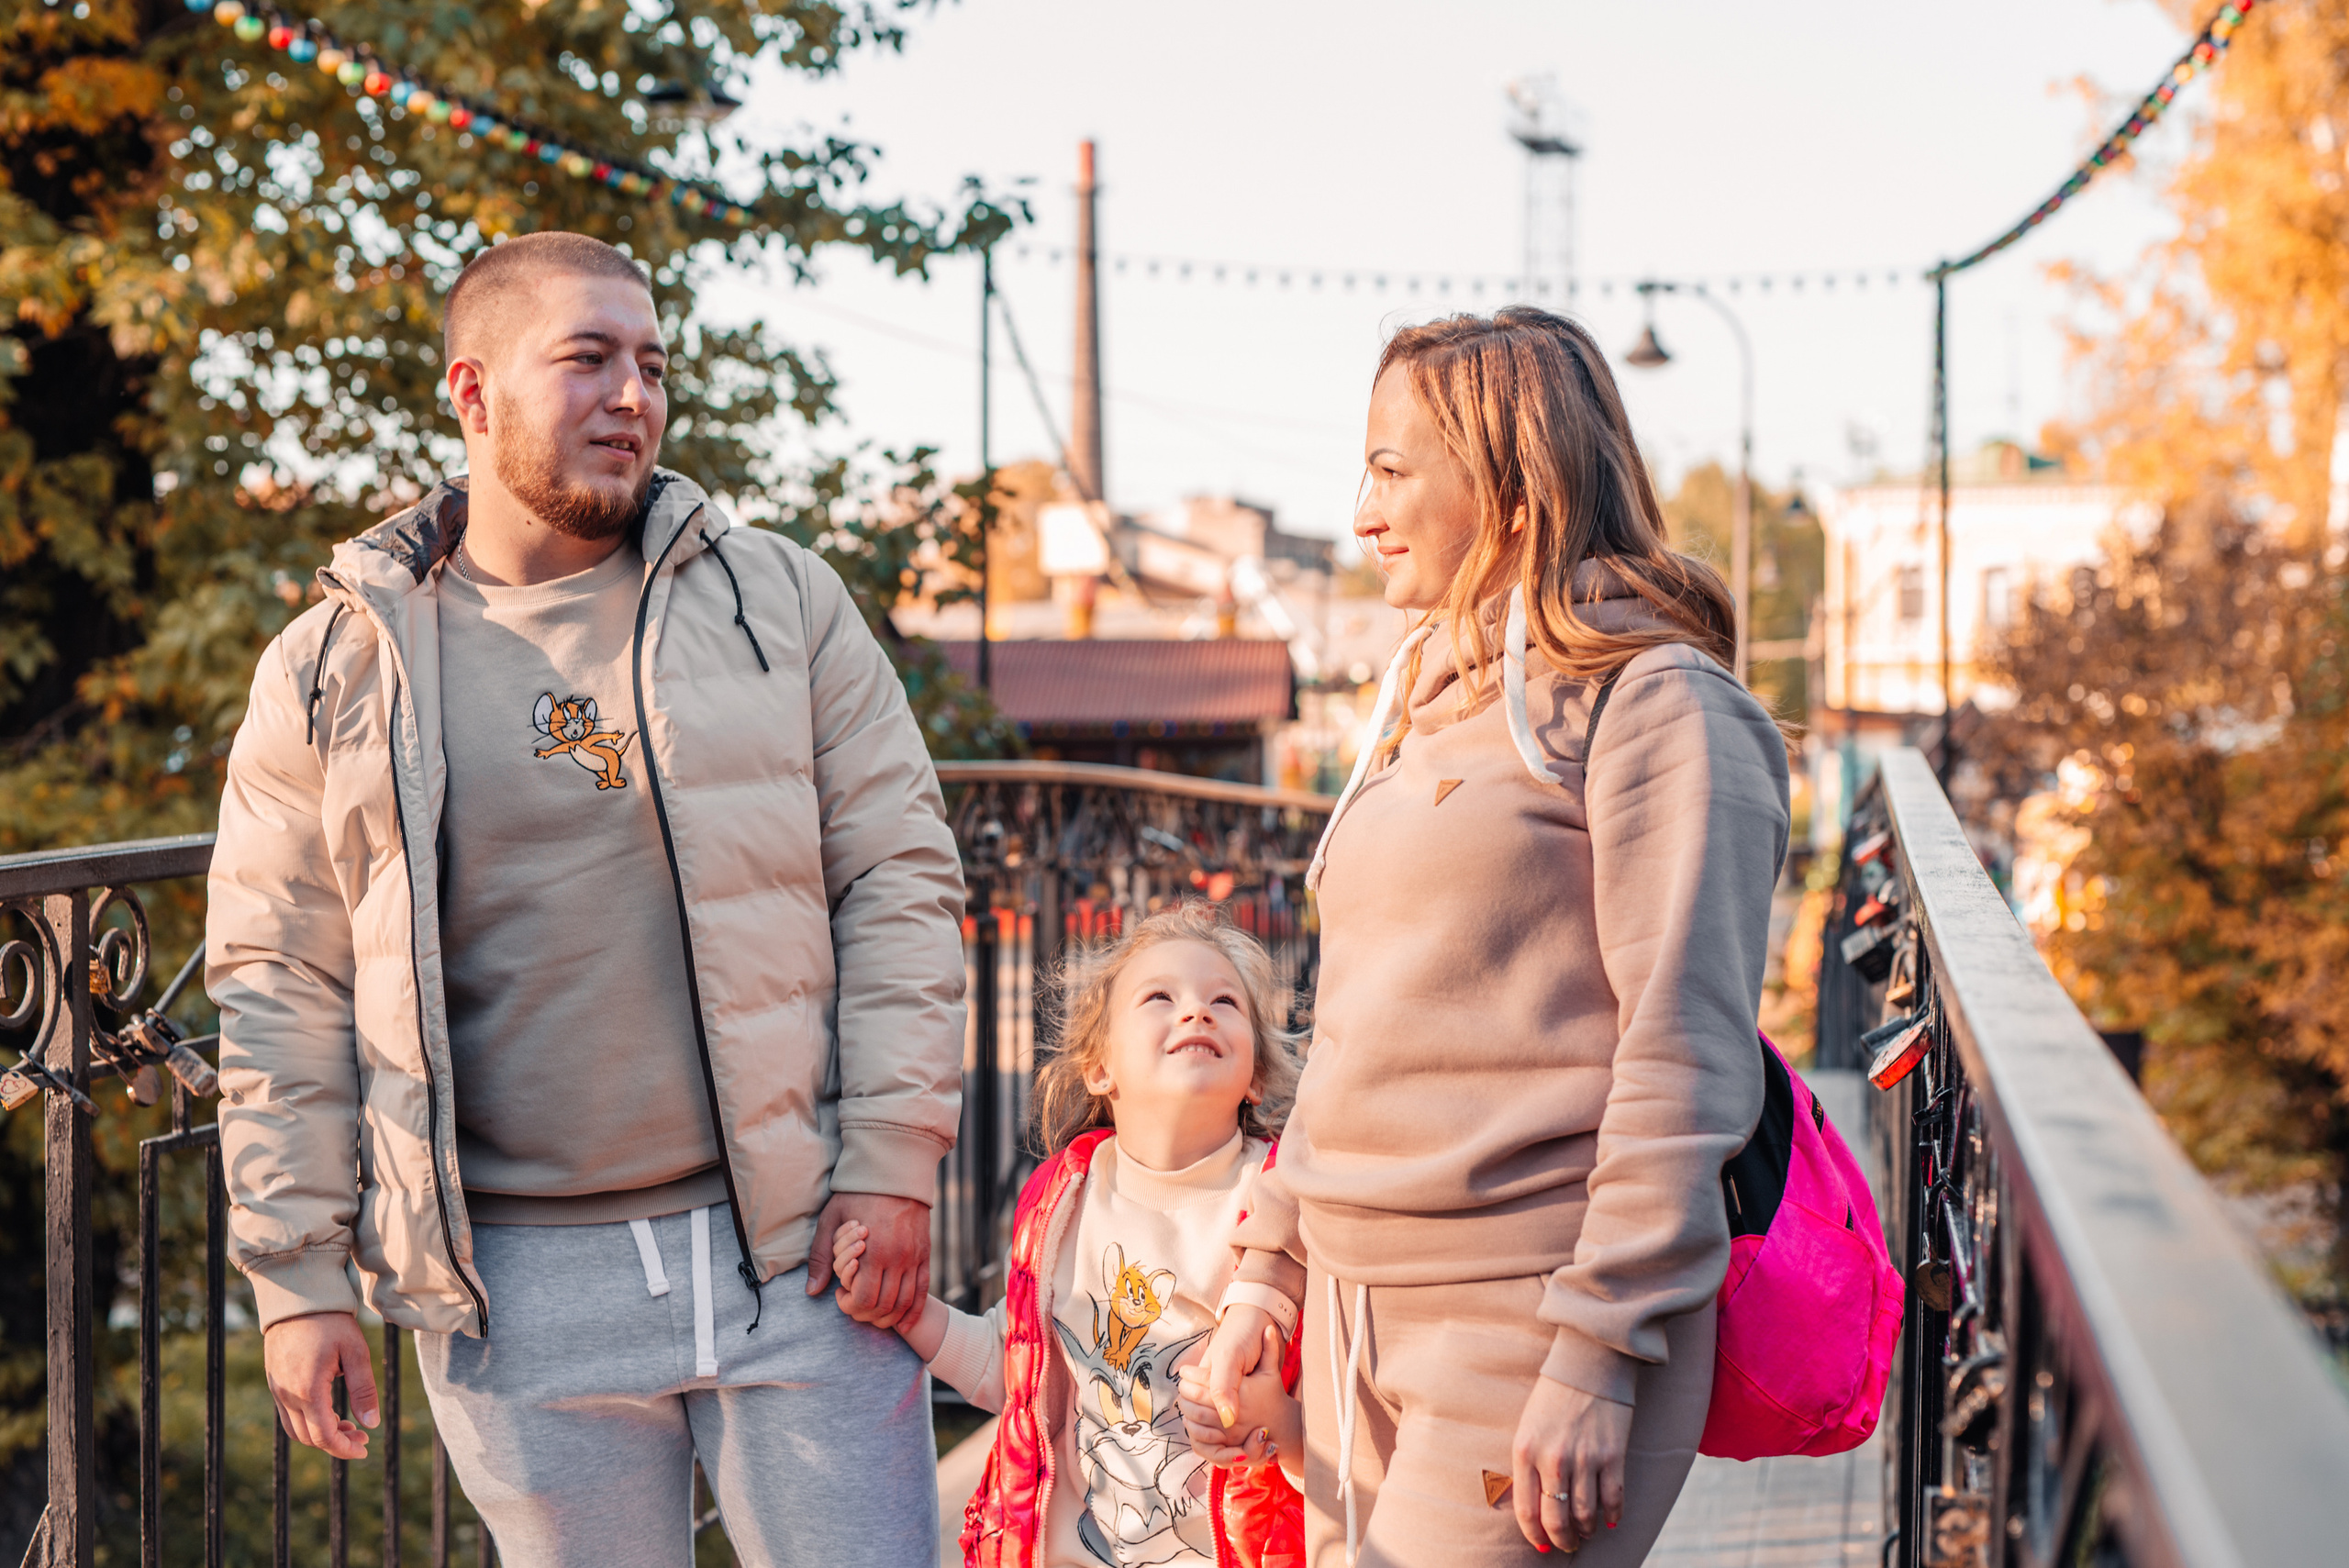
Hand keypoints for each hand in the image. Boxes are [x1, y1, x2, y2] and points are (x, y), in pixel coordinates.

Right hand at [263, 1312, 378, 1460]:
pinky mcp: (275, 1383)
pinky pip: (289, 1415)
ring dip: (322, 1434)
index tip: (365, 1448)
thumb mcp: (356, 1353)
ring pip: (296, 1430)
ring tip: (349, 1425)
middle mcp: (287, 1395)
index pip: (323, 1436)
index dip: (344, 1448)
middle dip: (336, 1443)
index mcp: (308, 1390)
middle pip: (309, 1438)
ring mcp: (277, 1390)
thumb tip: (372, 1423)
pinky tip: (331, 1411)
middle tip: (363, 1436)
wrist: (297, 1299)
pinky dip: (310, 1421)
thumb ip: (364, 1390)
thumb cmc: (331, 1323)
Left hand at [805, 1191, 929, 1329]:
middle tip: (854, 1308)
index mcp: (872, 1252)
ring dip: (889, 1318)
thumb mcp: (831, 1220)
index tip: (841, 1298)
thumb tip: (812, 1291)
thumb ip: (821, 1257)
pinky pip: (923, 1291)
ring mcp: (914, 1257)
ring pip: (904, 1303)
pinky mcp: (925, 1254)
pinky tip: (904, 1323)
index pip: (863, 1299)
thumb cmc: (858, 1194)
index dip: (849, 1307)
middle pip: (884, 1306)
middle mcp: (896, 1259)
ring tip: (874, 1315)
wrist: (895, 1171)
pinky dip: (914, 1312)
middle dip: (866, 1315)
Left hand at [1178, 1324, 1298, 1467]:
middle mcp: (1238, 1412)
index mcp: (1245, 1391)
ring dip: (1186, 1406)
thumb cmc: (1272, 1393)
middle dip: (1187, 1389)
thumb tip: (1267, 1328)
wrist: (1281, 1423)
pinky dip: (1193, 1426)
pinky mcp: (1228, 1443)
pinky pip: (1203, 1436)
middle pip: (1200, 1399)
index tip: (1185, 1369)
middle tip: (1181, 1382)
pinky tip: (1190, 1416)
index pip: (1210, 1380)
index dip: (1193, 1374)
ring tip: (1183, 1396)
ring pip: (1198, 1417)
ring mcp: (1232, 1430)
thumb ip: (1269, 1349)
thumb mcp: (1270, 1371)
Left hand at [1511, 1374, 1631, 1553]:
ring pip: (1585, 1514)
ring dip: (1586, 1530)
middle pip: (1556, 1518)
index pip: (1526, 1509)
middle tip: (1567, 1545)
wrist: (1588, 1363)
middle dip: (1562, 1539)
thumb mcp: (1528, 1426)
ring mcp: (1584, 1458)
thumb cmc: (1554, 1394)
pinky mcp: (1613, 1455)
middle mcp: (1553, 1459)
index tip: (1542, 1545)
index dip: (1534, 1534)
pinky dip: (1613, 1516)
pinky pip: (1613, 1498)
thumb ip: (1528, 1463)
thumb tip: (1533, 1504)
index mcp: (1525, 1451)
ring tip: (1586, 1532)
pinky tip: (1610, 1521)